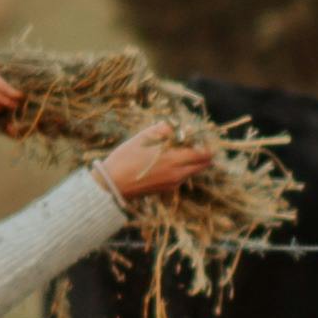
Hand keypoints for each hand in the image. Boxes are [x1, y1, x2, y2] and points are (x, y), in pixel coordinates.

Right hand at [97, 126, 218, 202]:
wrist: (112, 185)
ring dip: (193, 161)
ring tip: (180, 150)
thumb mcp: (143, 137)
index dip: (205, 143)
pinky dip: (183, 168)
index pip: (204, 153)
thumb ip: (165, 130)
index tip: (200, 136)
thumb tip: (180, 127)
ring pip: (193, 171)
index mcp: (174, 159)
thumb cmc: (125, 158)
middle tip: (195, 143)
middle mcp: (178, 174)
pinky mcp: (167, 189)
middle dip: (204, 153)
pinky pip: (182, 177)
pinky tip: (168, 161)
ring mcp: (173, 184)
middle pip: (204, 164)